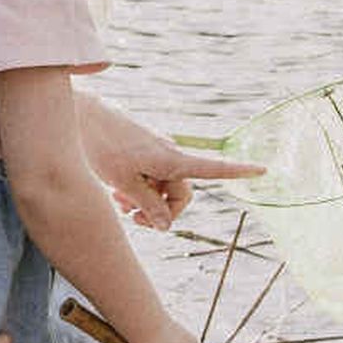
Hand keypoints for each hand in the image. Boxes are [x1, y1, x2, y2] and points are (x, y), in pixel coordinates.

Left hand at [83, 111, 261, 230]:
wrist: (79, 116)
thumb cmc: (100, 146)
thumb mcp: (124, 182)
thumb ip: (148, 205)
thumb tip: (167, 225)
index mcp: (170, 159)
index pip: (212, 167)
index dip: (238, 171)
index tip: (263, 169)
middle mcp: (168, 154)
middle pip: (181, 193)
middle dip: (162, 211)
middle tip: (133, 219)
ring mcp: (155, 152)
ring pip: (163, 187)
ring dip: (147, 201)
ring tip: (120, 204)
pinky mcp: (143, 151)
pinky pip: (151, 176)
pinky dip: (140, 188)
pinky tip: (117, 192)